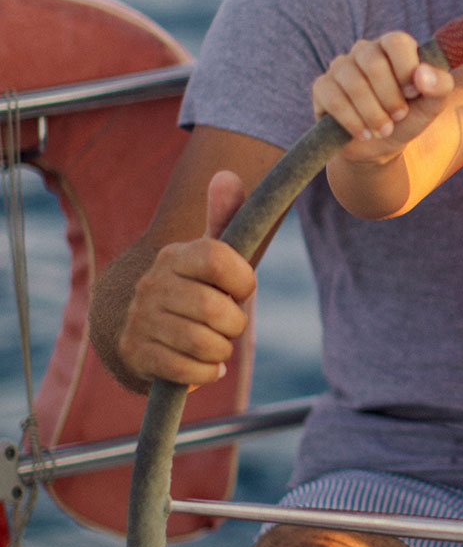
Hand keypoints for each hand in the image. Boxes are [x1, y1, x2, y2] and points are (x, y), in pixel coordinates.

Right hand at [118, 171, 256, 386]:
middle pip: (217, 309)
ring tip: (213, 344)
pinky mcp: (136, 354)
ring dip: (221, 350)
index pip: (220, 258)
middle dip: (234, 324)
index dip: (243, 280)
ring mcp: (140, 319)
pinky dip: (206, 372)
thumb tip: (226, 174)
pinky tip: (201, 364)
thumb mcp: (212, 256)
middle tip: (226, 324)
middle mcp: (152, 283)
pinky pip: (189, 371)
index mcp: (175, 255)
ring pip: (205, 343)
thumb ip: (225, 218)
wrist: (146, 334)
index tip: (240, 288)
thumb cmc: (195, 291)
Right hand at [312, 33, 453, 163]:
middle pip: (373, 63)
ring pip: (353, 83)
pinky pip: (333, 99)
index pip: (396, 42)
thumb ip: (440, 87)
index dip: (406, 69)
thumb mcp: (432, 106)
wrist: (380, 146)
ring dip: (372, 114)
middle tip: (398, 117)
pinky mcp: (322, 87)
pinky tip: (363, 133)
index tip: (412, 94)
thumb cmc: (407, 118)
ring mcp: (340, 67)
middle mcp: (365, 51)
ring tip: (384, 130)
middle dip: (389, 98)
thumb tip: (423, 74)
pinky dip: (352, 121)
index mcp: (393, 47)